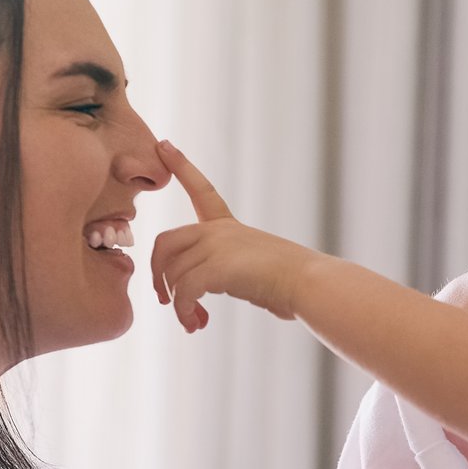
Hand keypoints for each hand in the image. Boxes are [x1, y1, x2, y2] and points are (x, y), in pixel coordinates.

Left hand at [148, 140, 328, 331]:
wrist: (310, 284)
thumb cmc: (292, 284)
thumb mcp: (256, 269)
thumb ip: (231, 274)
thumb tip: (217, 300)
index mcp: (230, 227)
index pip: (202, 189)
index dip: (181, 166)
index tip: (164, 144)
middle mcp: (220, 231)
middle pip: (165, 242)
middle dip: (157, 273)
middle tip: (164, 299)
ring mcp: (218, 246)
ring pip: (173, 272)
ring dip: (177, 303)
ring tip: (192, 322)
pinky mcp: (217, 267)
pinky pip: (184, 290)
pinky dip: (184, 311)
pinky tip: (194, 324)